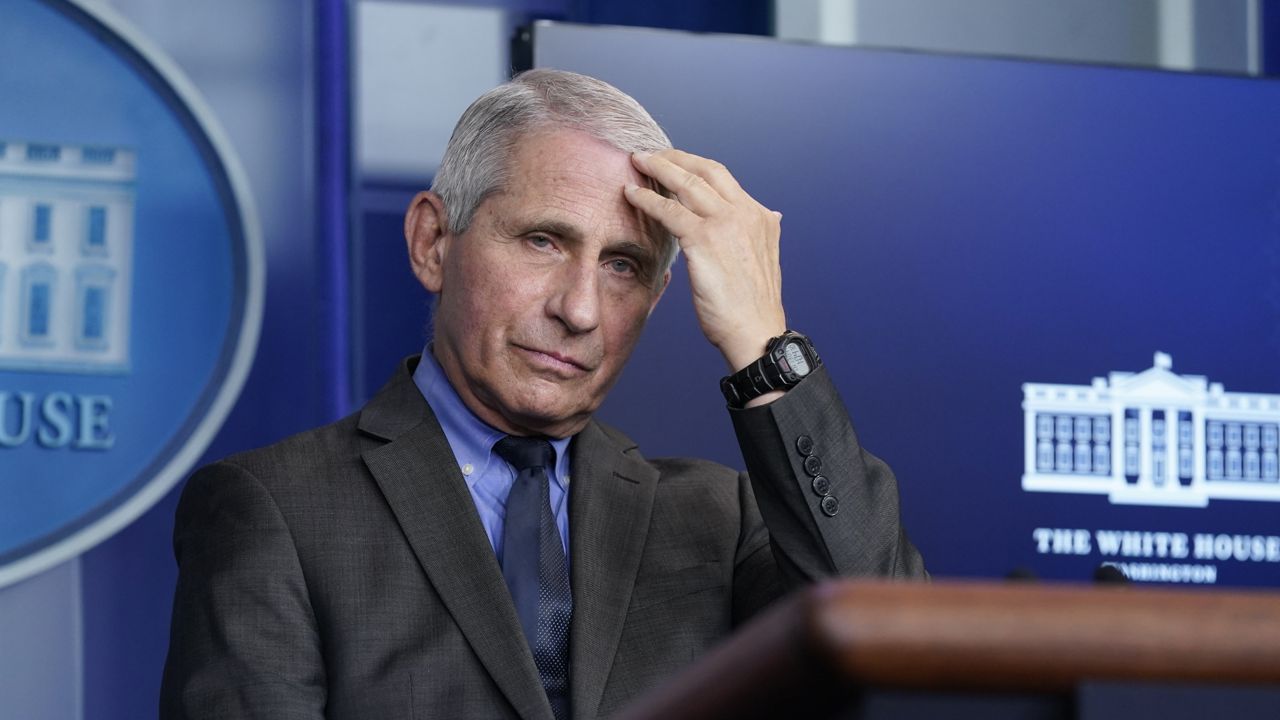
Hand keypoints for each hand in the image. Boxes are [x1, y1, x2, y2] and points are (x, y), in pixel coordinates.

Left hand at [625, 149, 786, 373]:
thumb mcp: (765, 258)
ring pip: (685, 183)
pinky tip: (630, 193)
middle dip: (675, 157)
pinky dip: (646, 198)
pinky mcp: (705, 239)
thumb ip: (761, 233)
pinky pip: (668, 210)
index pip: (723, 179)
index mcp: (761, 217)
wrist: (755, 331)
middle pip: (705, 170)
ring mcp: (726, 223)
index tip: (675, 162)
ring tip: (637, 162)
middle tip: (651, 154)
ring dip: (657, 168)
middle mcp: (746, 213)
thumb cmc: (753, 306)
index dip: (694, 166)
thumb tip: (771, 215)